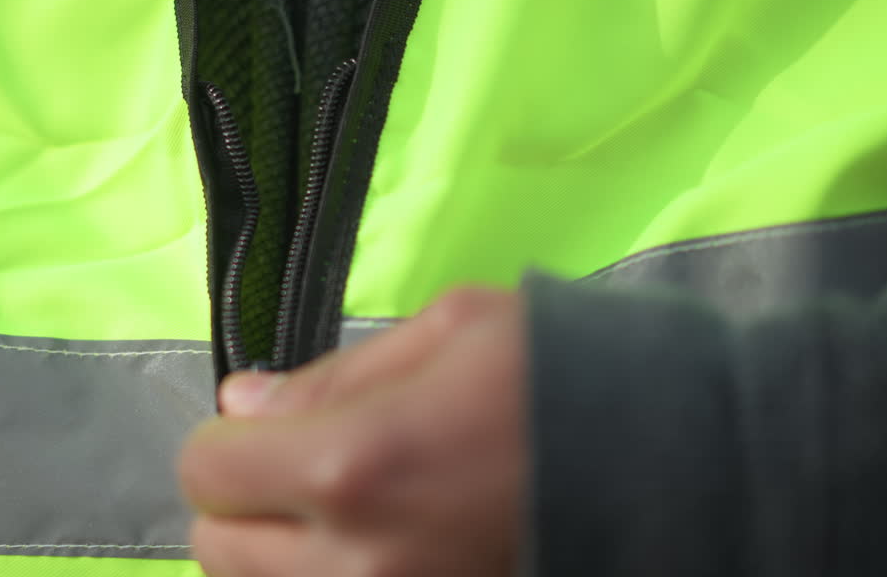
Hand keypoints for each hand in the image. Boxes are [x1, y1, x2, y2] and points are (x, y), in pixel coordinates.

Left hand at [178, 288, 527, 576]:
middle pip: (217, 550)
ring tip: (342, 515)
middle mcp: (354, 566)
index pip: (209, 472)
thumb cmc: (560, 376)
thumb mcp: (446, 333)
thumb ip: (330, 376)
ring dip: (275, 555)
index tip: (266, 427)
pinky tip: (368, 548)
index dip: (230, 441)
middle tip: (300, 472)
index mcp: (352, 466)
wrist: (677, 468)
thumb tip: (238, 403)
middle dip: (242, 503)